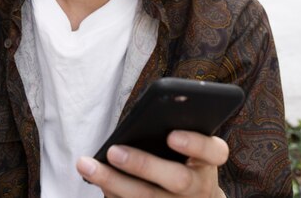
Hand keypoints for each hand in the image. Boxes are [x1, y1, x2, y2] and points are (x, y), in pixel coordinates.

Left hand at [76, 130, 227, 197]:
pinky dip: (112, 194)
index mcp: (210, 161)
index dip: (195, 144)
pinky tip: (93, 179)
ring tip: (86, 165)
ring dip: (114, 182)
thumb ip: (181, 124)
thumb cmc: (189, 157)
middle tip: (114, 151)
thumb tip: (150, 111)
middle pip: (177, 180)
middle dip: (144, 165)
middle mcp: (200, 187)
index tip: (172, 135)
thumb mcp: (193, 143)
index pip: (214, 152)